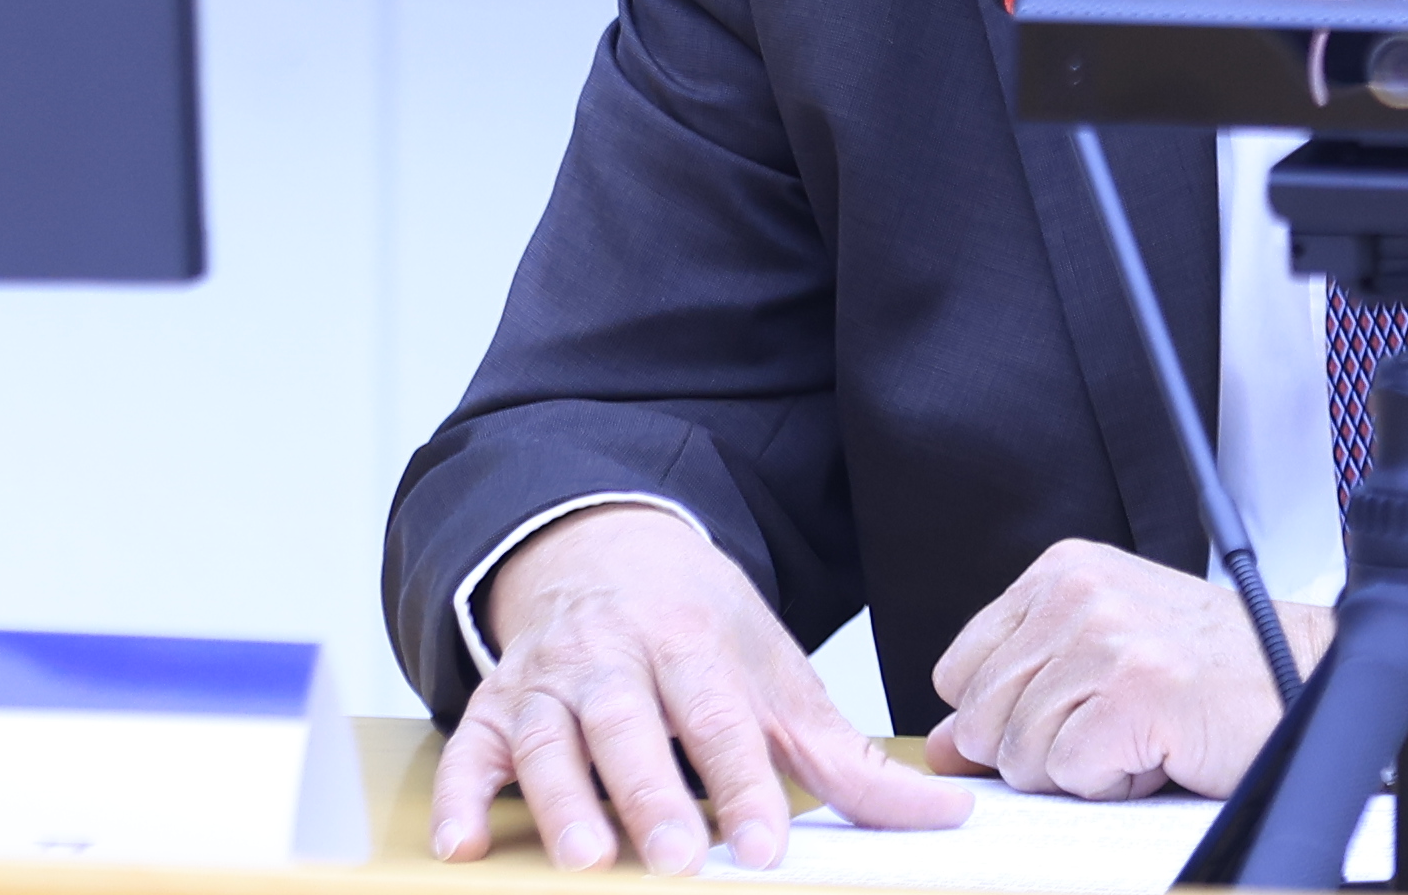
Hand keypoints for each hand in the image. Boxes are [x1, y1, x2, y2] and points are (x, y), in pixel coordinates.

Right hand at [430, 504, 971, 870]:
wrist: (609, 547)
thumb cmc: (700, 625)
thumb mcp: (776, 673)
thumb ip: (847, 757)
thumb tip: (947, 817)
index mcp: (692, 639)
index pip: (721, 715)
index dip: (745, 781)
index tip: (768, 841)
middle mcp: (615, 655)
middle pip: (631, 724)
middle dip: (652, 792)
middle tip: (678, 858)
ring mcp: (549, 678)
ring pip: (551, 738)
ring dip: (563, 800)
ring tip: (586, 860)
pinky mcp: (497, 704)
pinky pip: (469, 749)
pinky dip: (460, 794)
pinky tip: (460, 844)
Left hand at [924, 539, 1334, 799]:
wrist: (1302, 677)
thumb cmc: (1209, 670)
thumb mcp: (1098, 660)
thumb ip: (1016, 692)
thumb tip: (944, 745)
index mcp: (1061, 572)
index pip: (958, 670)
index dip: (1002, 715)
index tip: (1064, 713)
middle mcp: (1077, 594)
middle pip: (981, 718)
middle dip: (1039, 750)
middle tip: (1111, 727)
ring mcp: (1107, 639)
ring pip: (1020, 752)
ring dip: (1081, 769)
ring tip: (1140, 733)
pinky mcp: (1135, 691)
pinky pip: (1070, 772)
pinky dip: (1114, 782)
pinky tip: (1157, 749)